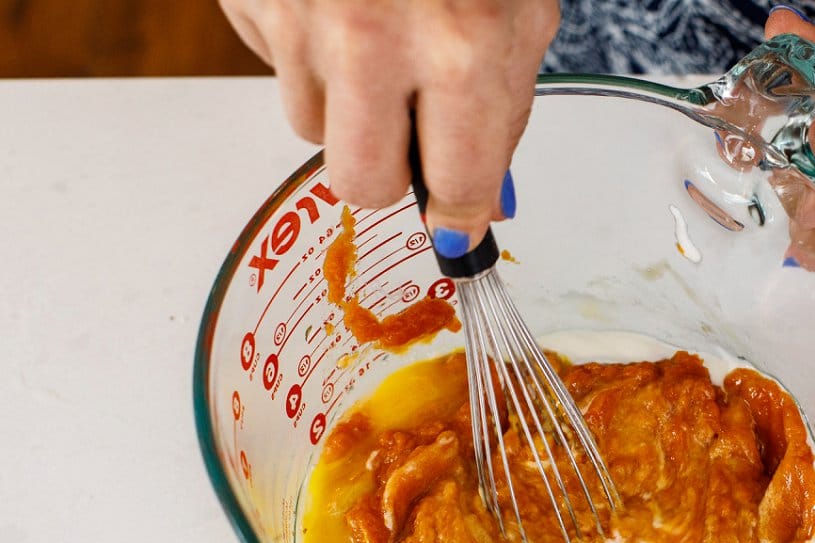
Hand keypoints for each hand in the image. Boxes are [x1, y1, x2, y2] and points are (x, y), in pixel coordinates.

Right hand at [219, 0, 559, 256]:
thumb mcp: (520, 7)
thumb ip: (502, 109)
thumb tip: (482, 200)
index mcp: (463, 49)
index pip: (456, 187)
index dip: (459, 216)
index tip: (456, 225)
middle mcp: (374, 40)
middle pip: (360, 184)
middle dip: (388, 172)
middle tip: (407, 132)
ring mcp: (300, 16)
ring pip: (308, 123)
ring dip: (343, 99)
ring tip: (372, 32)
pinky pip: (271, 63)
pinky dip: (304, 47)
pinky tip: (332, 1)